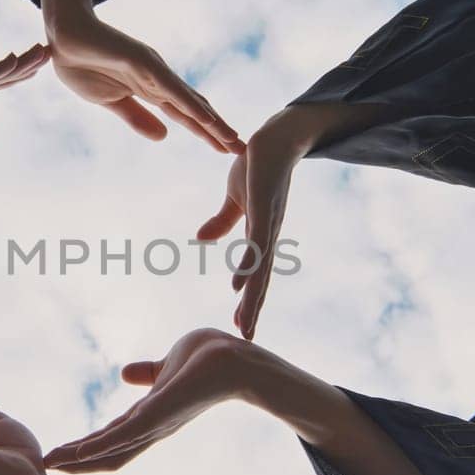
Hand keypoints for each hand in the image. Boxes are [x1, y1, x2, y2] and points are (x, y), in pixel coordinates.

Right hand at [43, 0, 241, 152]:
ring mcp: (153, 69)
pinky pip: (170, 87)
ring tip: (232, 139)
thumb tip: (165, 137)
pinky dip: (189, 104)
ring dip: (212, 121)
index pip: (185, 116)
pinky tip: (206, 118)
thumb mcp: (112, 102)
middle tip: (243, 150)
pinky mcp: (142, 61)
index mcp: (151, 90)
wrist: (62, 36)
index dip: (207, 134)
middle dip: (219, 130)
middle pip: (195, 109)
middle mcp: (159, 79)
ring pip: (188, 99)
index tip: (227, 151)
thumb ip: (138, 118)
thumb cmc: (84, 64)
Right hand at [43, 329, 270, 472]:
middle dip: (75, 460)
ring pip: (110, 450)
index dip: (85, 446)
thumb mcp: (167, 364)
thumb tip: (125, 373)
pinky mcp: (158, 415)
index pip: (111, 437)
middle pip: (107, 452)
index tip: (58, 453)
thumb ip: (147, 373)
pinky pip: (123, 436)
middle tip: (43, 466)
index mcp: (150, 416)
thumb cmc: (210, 359)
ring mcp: (154, 424)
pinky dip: (98, 447)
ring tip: (49, 463)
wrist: (238, 360)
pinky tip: (77, 454)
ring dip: (79, 459)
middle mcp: (151, 427)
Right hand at [197, 104, 344, 339]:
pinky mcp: (264, 208)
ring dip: (252, 297)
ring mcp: (267, 222)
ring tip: (245, 321)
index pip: (255, 273)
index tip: (240, 326)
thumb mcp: (234, 198)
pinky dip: (248, 263)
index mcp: (261, 235)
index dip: (248, 300)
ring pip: (260, 268)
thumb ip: (221, 221)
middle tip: (246, 337)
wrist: (274, 137)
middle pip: (261, 278)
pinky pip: (256, 242)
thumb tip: (200, 240)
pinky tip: (241, 282)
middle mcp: (268, 234)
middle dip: (252, 308)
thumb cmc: (257, 165)